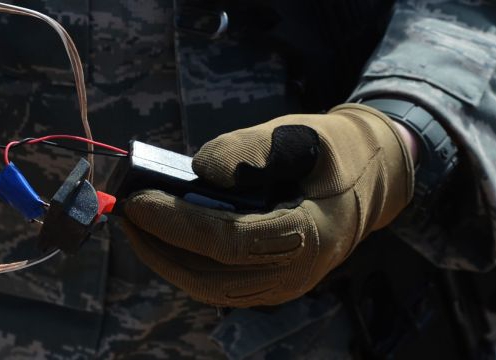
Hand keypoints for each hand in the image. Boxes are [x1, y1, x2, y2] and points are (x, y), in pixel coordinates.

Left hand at [121, 104, 414, 306]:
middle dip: (159, 246)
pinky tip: (159, 239)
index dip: (176, 222)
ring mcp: (283, 288)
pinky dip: (183, 266)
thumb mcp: (300, 134)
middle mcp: (296, 273)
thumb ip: (250, 148)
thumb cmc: (330, 152)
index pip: (227, 239)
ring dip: (165, 259)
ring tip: (134, 226)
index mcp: (308, 234)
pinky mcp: (270, 289)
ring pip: (209, 288)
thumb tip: (200, 170)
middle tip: (125, 214)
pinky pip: (218, 287)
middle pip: (211, 275)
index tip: (138, 200)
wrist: (370, 180)